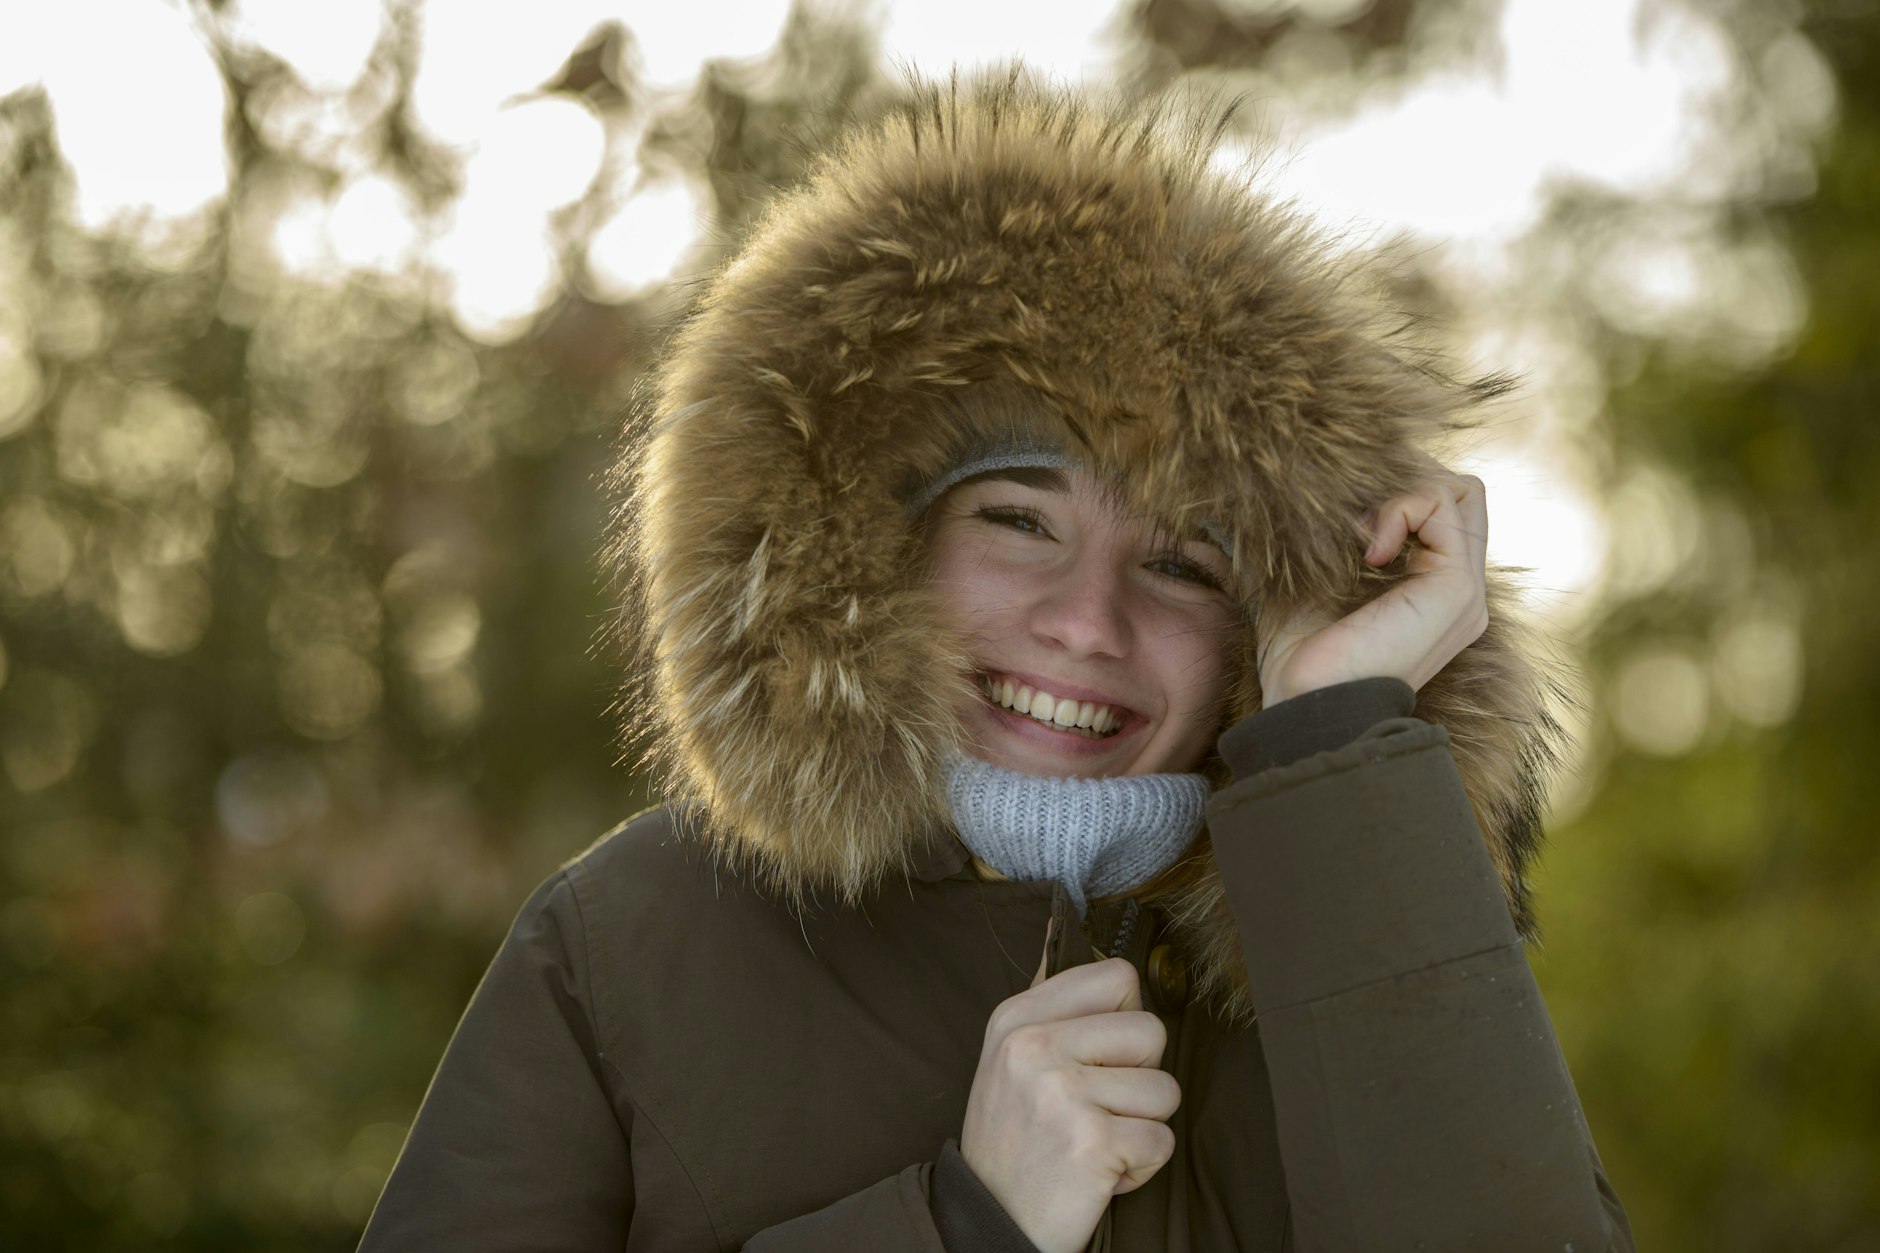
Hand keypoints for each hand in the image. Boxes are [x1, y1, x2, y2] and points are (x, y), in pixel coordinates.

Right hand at [959, 936, 1180, 1252]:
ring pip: (1164, 1090)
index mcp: (1017, 1018)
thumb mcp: (1008, 1054)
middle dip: (1138, 1078)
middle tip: (1093, 1108)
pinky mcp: (1091, 1142)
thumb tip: (1059, 927)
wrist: (989, 1221)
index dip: (1124, 1019)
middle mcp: (1034, 1047)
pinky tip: (1098, 1172)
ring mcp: (1061, 1093)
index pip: (1118, 976)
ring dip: (1140, 1126)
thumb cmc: (1013, 1137)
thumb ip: (1046, 995)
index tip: (1095, 1054)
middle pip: (1151, 1030)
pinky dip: (1140, 1167)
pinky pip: (1162, 1141)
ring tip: (1093, 1141)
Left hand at [1259, 461, 1489, 705]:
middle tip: (1360, 510)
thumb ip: (1318, 544)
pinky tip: (1368, 553)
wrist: (1308, 708)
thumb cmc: (1298, 658)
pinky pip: (1443, 503)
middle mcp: (1457, 591)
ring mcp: (1465, 591)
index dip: (1397, 490)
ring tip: (1361, 538)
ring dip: (1400, 493)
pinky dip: (1398, 509)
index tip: (1348, 515)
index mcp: (1432, 593)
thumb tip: (1286, 498)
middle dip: (1408, 478)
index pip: (1443, 511)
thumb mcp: (1307, 587)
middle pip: (1463, 494)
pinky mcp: (1458, 587)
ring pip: (1461, 490)